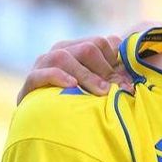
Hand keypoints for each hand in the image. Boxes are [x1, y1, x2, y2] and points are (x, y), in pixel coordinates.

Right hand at [17, 33, 133, 102]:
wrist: (43, 119)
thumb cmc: (76, 102)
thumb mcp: (96, 88)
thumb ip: (111, 80)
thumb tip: (131, 84)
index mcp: (78, 48)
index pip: (102, 42)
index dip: (117, 61)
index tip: (126, 82)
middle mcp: (61, 50)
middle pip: (88, 48)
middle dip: (106, 70)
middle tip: (118, 90)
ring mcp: (43, 64)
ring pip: (64, 57)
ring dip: (87, 75)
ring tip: (102, 92)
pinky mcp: (31, 81)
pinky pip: (42, 73)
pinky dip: (57, 76)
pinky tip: (71, 85)